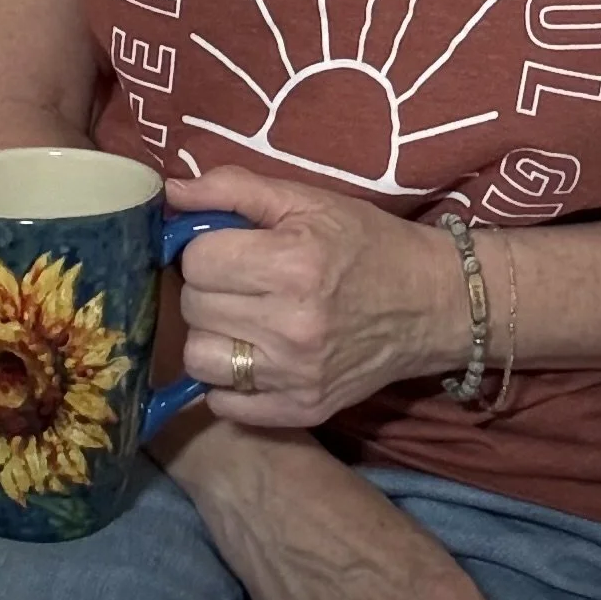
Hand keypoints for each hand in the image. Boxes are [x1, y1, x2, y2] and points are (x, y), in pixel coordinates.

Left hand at [167, 164, 460, 426]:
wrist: (430, 303)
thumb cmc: (365, 242)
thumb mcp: (307, 199)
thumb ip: (234, 188)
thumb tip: (170, 191)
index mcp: (293, 264)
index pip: (197, 259)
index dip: (204, 246)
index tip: (227, 245)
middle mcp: (292, 326)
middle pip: (194, 305)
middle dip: (206, 285)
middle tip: (236, 279)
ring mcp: (295, 376)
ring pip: (199, 358)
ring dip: (210, 333)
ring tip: (240, 316)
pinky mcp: (301, 411)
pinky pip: (223, 402)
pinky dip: (226, 380)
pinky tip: (250, 352)